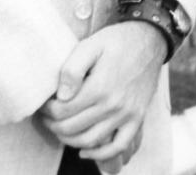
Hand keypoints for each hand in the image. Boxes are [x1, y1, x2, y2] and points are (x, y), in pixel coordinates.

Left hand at [40, 23, 166, 170]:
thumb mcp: (91, 44)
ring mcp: (127, 114)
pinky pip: (118, 146)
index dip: (47, 110)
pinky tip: (85, 151)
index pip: (62, 111)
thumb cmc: (118, 41)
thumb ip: (73, 69)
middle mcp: (113, 105)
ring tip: (61, 128)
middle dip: (53, 124)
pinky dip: (100, 154)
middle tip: (47, 116)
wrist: (150, 40)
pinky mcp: (137, 118)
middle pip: (72, 128)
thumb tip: (61, 95)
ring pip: (89, 140)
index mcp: (99, 87)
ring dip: (69, 139)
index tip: (44, 103)